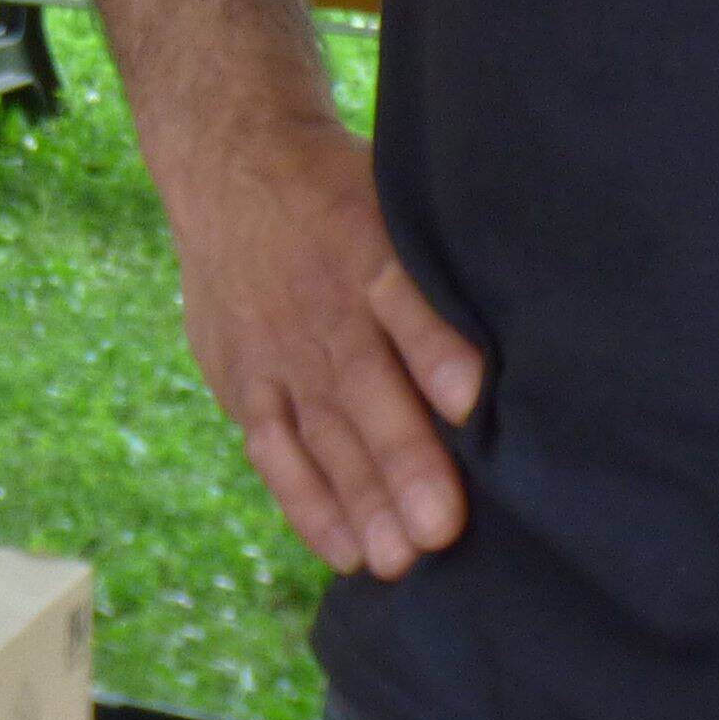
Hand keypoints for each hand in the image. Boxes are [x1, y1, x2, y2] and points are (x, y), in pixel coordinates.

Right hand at [162, 111, 484, 580]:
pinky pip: (271, 446)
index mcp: (361, 250)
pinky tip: (343, 549)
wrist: (228, 160)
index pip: (401, 305)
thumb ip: (431, 280)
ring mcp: (271, 347)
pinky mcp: (238, 376)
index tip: (470, 405)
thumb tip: (490, 361)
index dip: (434, 353)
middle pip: (361, 389)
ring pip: (318, 429)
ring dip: (356, 496)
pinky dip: (304, 498)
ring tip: (394, 559)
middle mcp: (315, 307)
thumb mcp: (388, 203)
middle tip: (437, 530)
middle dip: (400, 460)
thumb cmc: (337, 193)